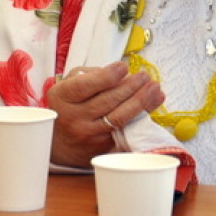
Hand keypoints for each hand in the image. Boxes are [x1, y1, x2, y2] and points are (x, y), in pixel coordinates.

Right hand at [45, 61, 164, 167]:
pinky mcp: (102, 149)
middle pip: (107, 101)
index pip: (85, 86)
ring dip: (141, 102)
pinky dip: (141, 119)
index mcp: (62, 98)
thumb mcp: (69, 85)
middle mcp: (73, 118)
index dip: (107, 76)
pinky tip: (152, 107)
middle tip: (145, 76)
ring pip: (119, 118)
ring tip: (155, 89)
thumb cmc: (69, 106)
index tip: (124, 67)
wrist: (60, 143)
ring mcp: (88, 136)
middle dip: (131, 87)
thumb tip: (121, 74)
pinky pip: (125, 133)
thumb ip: (91, 75)